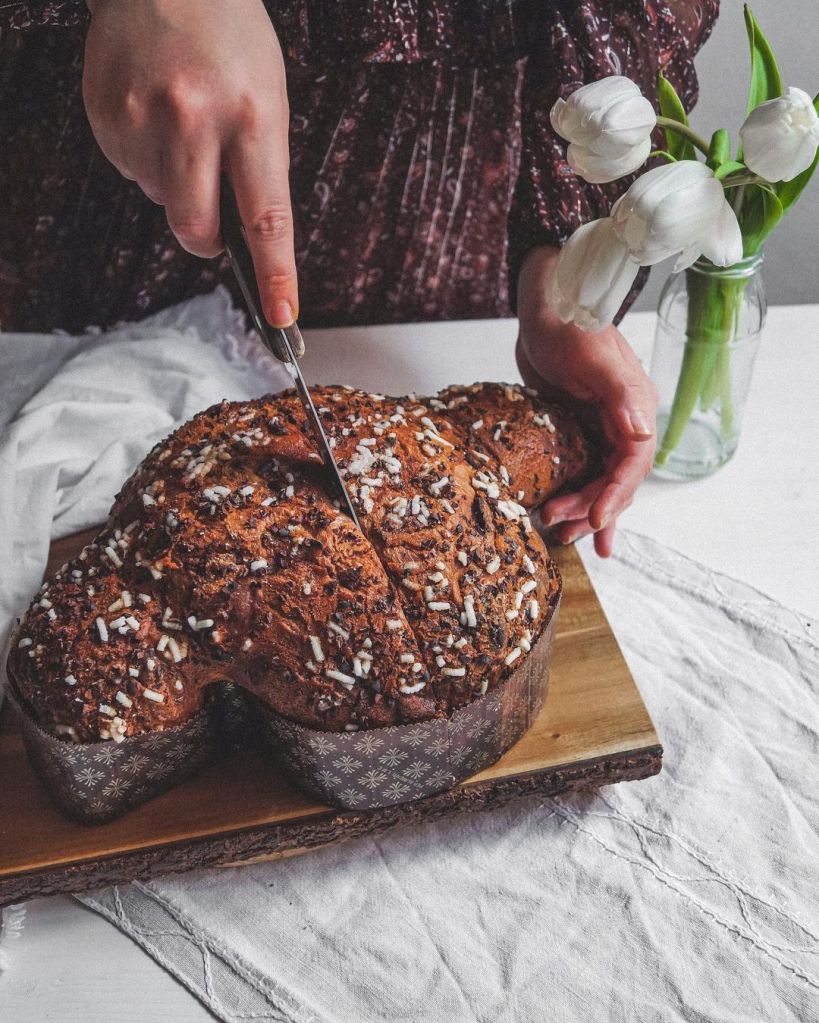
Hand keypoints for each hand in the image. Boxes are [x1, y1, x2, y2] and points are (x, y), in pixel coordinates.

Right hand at [83, 0, 296, 326]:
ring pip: (162, 201)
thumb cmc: (230, 37)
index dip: (276, 275)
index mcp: (252, 116)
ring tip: (183, 125)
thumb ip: (259, 166)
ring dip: (177, 184)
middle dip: (207, 239)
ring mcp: (143, 118)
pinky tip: (155, 115)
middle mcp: (194, 119)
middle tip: (215, 222)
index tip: (281, 317)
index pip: (267, 218)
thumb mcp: (268, 97)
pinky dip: (147, 158)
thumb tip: (246, 239)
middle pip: (197, 229)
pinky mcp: (106, 116)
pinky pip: (131, 171)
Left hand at [517, 246, 657, 556]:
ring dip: (582, 509)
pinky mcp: (577, 427)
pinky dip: (575, 493)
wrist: (545, 306)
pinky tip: (564, 516)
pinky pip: (581, 469)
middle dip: (592, 508)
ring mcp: (600, 427)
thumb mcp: (593, 358)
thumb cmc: (568, 325)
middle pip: (616, 480)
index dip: (616, 494)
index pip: (633, 463)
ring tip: (559, 533)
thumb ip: (621, 396)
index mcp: (636, 408)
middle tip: (562, 530)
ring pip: (598, 480)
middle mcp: (625, 422)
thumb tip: (643, 432)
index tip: (596, 520)